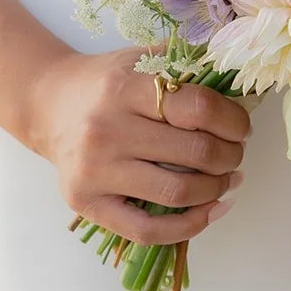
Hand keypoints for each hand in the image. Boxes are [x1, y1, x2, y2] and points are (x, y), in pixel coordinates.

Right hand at [28, 48, 249, 244]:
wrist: (49, 104)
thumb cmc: (106, 83)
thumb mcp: (143, 59)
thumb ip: (189, 63)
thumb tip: (241, 82)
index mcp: (126, 88)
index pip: (199, 108)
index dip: (233, 121)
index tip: (241, 128)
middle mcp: (107, 130)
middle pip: (195, 152)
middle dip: (230, 156)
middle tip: (235, 153)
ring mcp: (95, 171)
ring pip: (178, 193)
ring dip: (216, 188)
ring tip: (224, 178)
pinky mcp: (86, 203)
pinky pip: (147, 230)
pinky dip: (189, 226)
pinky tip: (211, 210)